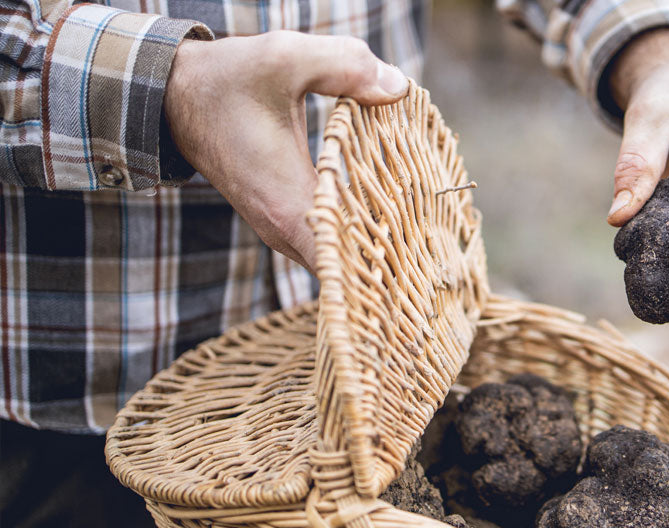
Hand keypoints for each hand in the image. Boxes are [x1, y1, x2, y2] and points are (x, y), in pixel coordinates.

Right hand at [163, 31, 408, 269]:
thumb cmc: (228, 79)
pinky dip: (355, 230)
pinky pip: (327, 241)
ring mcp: (280, 230)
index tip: (421, 250)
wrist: (174, 95)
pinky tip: (385, 209)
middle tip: (434, 234)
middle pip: (349, 268)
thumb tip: (399, 87)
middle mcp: (283, 230)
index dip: (385, 261)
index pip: (344, 262)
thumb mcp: (286, 58)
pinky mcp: (281, 220)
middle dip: (391, 254)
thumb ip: (345, 66)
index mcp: (287, 204)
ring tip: (418, 223)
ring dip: (373, 242)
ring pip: (338, 256)